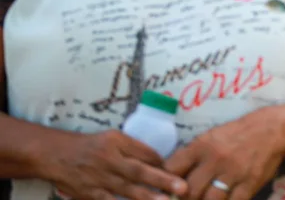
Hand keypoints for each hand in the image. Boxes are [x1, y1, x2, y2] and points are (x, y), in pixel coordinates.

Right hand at [43, 130, 186, 199]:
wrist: (55, 155)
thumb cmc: (90, 145)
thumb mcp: (113, 138)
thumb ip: (135, 148)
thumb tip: (159, 162)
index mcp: (117, 143)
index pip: (146, 153)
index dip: (163, 164)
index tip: (180, 172)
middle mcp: (109, 161)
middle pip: (139, 172)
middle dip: (161, 181)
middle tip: (182, 187)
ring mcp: (98, 180)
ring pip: (126, 191)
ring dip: (146, 198)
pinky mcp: (89, 195)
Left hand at [165, 111, 284, 199]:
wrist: (273, 130)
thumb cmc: (238, 134)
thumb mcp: (211, 137)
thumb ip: (192, 156)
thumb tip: (172, 176)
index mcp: (201, 146)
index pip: (172, 169)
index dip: (167, 182)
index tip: (170, 188)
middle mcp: (215, 159)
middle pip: (189, 191)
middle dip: (186, 199)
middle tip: (190, 198)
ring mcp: (233, 173)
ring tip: (207, 199)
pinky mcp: (250, 183)